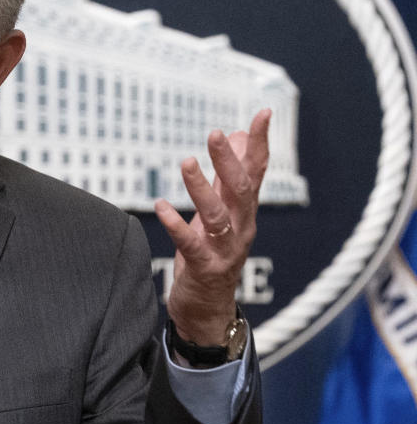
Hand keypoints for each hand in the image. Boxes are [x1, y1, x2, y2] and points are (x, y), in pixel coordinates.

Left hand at [154, 109, 270, 345]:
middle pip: (241, 190)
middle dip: (230, 161)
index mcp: (245, 211)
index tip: (263, 113)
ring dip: (202, 189)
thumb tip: (236, 136)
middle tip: (216, 133)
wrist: (208, 310)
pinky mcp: (204, 268)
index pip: (257, 172)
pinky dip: (175, 225)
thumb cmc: (212, 255)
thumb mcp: (221, 212)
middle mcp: (241, 228)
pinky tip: (160, 206)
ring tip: (186, 162)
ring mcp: (225, 250)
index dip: (260, 143)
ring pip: (218, 216)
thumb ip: (227, 177)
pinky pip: (191, 244)